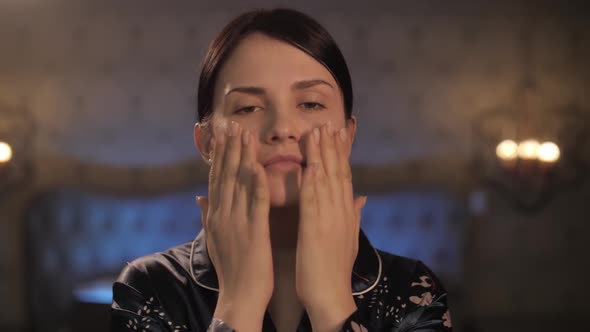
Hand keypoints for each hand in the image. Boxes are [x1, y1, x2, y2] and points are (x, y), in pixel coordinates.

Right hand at [196, 121, 272, 331]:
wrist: (239, 296)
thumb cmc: (232, 270)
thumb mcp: (215, 240)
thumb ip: (207, 217)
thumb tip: (198, 199)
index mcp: (215, 216)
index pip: (216, 179)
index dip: (219, 155)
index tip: (222, 135)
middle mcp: (222, 214)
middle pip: (224, 175)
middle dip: (228, 148)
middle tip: (232, 124)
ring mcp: (236, 222)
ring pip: (238, 183)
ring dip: (241, 157)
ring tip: (244, 134)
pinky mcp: (254, 232)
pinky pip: (255, 203)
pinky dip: (255, 183)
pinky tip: (258, 165)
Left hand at [296, 121, 366, 330]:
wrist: (331, 294)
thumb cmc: (335, 269)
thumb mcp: (349, 238)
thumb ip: (354, 214)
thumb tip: (362, 197)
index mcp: (346, 212)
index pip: (344, 176)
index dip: (341, 153)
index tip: (337, 133)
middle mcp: (341, 211)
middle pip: (338, 172)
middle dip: (333, 147)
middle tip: (328, 124)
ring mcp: (329, 218)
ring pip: (326, 181)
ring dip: (321, 156)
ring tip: (318, 133)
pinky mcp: (314, 228)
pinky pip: (312, 201)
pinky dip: (310, 182)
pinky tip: (307, 165)